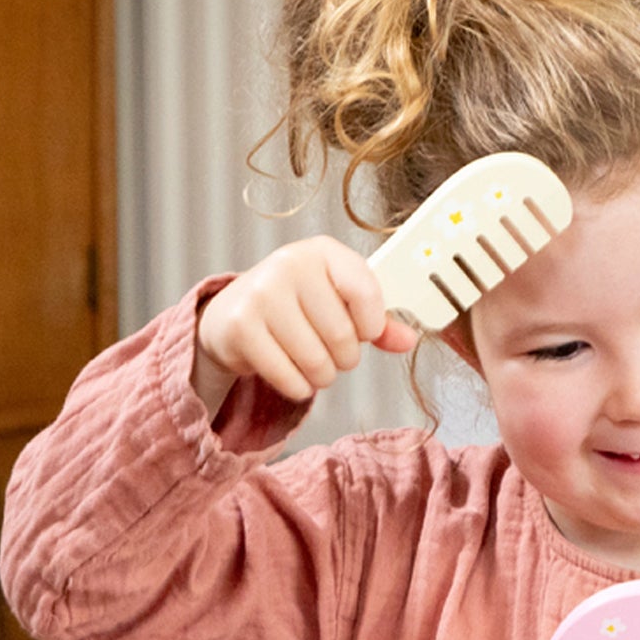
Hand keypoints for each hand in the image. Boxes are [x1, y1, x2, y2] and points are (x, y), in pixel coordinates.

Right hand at [193, 236, 416, 417]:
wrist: (230, 314)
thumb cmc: (293, 306)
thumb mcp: (335, 303)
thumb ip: (374, 321)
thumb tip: (409, 340)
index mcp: (322, 251)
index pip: (365, 291)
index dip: (371, 325)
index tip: (363, 332)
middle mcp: (290, 264)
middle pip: (343, 337)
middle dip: (343, 359)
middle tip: (329, 354)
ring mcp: (261, 293)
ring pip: (316, 362)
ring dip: (321, 377)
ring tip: (309, 365)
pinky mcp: (240, 327)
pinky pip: (288, 377)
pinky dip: (297, 388)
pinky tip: (290, 374)